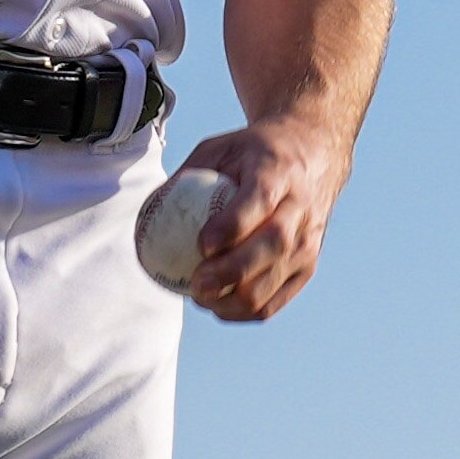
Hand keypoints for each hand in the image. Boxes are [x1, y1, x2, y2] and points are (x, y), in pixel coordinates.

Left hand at [166, 116, 347, 324]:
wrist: (313, 155)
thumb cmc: (252, 153)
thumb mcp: (219, 147)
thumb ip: (186, 175)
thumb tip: (146, 210)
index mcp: (277, 172)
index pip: (259, 201)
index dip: (232, 227)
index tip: (201, 245)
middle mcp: (300, 207)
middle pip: (273, 245)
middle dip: (232, 272)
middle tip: (197, 285)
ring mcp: (309, 240)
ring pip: (275, 280)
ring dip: (236, 299)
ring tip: (202, 298)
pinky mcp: (308, 266)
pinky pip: (277, 300)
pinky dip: (246, 311)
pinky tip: (219, 306)